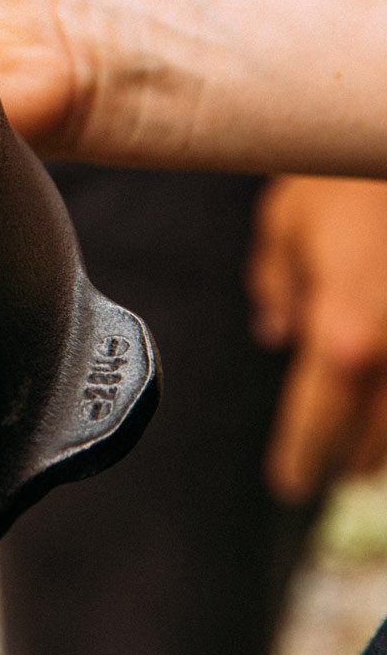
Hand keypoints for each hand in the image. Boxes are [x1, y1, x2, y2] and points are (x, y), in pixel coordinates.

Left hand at [251, 175, 386, 502]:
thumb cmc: (345, 172)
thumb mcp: (289, 220)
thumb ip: (279, 283)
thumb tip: (278, 332)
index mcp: (345, 335)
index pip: (320, 423)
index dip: (302, 457)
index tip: (288, 482)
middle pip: (382, 438)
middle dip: (355, 459)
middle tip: (335, 473)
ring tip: (370, 456)